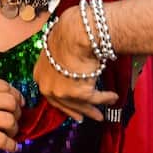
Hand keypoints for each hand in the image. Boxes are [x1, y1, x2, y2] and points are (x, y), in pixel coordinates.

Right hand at [0, 75, 23, 152]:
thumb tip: (0, 101)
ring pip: (10, 120)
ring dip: (14, 129)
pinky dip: (11, 145)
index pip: (6, 86)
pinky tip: (11, 147)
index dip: (16, 96)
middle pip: (12, 102)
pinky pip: (3, 140)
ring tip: (10, 134)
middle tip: (14, 120)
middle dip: (17, 113)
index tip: (18, 105)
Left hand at [33, 7, 119, 122]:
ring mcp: (62, 92)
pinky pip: (96, 98)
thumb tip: (69, 66)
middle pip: (64, 103)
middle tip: (85, 118)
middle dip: (78, 110)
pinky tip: (113, 97)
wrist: (74, 34)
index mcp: (39, 75)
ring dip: (93, 109)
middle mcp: (47, 86)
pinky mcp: (79, 94)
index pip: (51, 94)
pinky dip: (106, 98)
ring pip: (81, 104)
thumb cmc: (66, 35)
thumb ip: (58, 64)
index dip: (62, 102)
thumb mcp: (55, 51)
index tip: (71, 108)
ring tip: (101, 114)